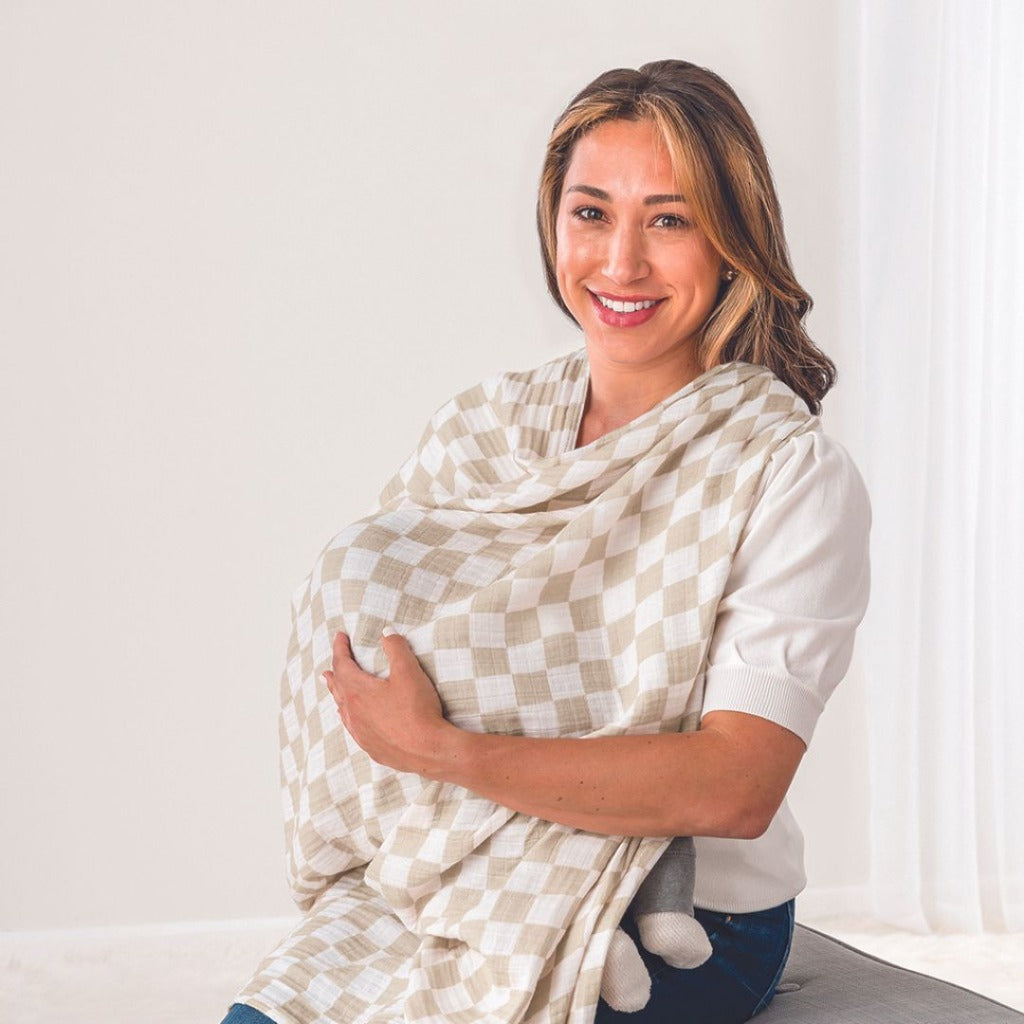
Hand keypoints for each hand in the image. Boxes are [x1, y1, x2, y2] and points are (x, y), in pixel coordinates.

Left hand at [323, 630, 452, 776]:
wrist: (428, 750)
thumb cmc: (417, 710)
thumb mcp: (409, 671)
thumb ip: (396, 648)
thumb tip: (387, 633)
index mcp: (358, 691)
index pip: (342, 664)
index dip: (340, 648)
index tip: (340, 636)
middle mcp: (353, 712)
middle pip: (337, 687)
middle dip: (335, 671)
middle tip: (331, 664)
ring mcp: (360, 732)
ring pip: (342, 708)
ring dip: (337, 693)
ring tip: (332, 686)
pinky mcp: (370, 747)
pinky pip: (352, 727)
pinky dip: (347, 715)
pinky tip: (350, 718)